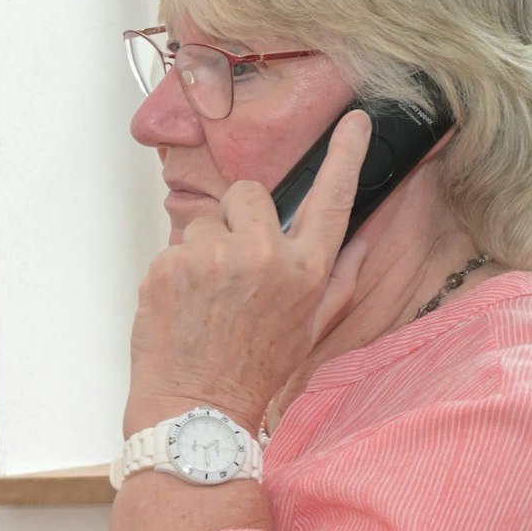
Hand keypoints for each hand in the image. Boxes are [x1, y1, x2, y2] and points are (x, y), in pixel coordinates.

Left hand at [125, 110, 374, 434]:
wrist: (195, 408)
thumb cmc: (252, 372)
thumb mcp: (308, 330)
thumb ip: (338, 281)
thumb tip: (362, 243)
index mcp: (304, 271)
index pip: (332, 199)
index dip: (345, 156)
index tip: (354, 122)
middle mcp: (263, 256)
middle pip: (248, 193)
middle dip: (237, 217)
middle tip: (231, 263)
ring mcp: (212, 258)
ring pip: (203, 221)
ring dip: (201, 250)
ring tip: (204, 297)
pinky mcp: (168, 265)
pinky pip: (171, 247)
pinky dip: (173, 272)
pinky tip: (181, 307)